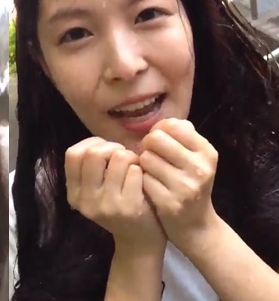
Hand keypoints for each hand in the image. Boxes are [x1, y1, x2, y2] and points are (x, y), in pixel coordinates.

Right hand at [65, 137, 165, 252]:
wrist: (139, 242)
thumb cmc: (118, 205)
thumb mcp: (95, 190)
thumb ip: (91, 167)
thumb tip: (100, 141)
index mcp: (74, 194)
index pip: (73, 154)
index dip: (91, 144)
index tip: (105, 150)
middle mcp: (86, 201)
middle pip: (93, 153)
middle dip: (112, 147)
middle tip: (123, 157)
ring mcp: (107, 206)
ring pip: (118, 158)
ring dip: (130, 157)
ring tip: (134, 167)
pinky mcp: (129, 208)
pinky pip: (135, 170)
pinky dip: (141, 169)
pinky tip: (142, 179)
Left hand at [140, 118, 218, 253]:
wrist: (196, 226)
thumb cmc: (190, 183)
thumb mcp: (195, 158)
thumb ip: (181, 135)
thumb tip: (163, 123)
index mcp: (207, 152)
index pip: (173, 125)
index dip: (160, 130)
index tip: (161, 142)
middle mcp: (199, 168)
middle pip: (156, 139)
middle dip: (148, 146)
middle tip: (152, 156)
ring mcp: (185, 187)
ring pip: (146, 158)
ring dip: (144, 164)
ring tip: (153, 173)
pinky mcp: (169, 203)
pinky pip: (143, 178)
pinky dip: (143, 181)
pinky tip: (151, 187)